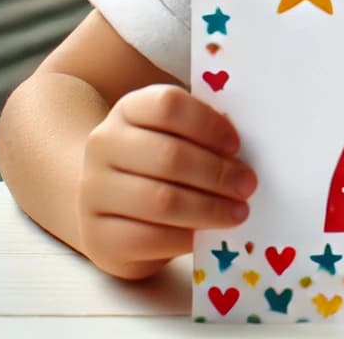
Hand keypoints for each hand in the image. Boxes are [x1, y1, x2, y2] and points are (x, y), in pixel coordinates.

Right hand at [78, 84, 256, 279]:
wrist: (107, 202)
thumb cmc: (157, 161)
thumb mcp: (175, 134)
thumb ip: (203, 131)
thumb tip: (240, 144)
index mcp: (129, 109)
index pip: (168, 106)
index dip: (208, 124)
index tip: (237, 144)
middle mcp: (104, 145)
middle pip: (168, 156)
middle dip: (217, 173)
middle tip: (248, 184)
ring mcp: (94, 192)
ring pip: (160, 200)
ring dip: (209, 208)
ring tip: (238, 212)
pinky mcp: (98, 236)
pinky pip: (147, 237)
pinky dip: (185, 236)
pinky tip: (208, 234)